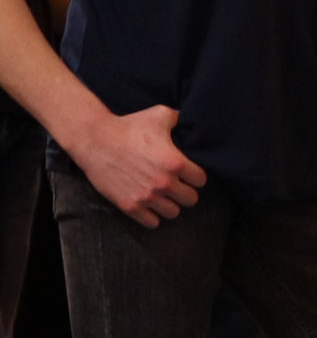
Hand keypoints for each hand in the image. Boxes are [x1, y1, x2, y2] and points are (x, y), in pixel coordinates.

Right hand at [73, 102, 201, 226]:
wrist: (95, 140)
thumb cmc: (129, 126)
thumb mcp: (160, 115)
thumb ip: (180, 119)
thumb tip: (191, 119)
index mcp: (175, 163)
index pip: (201, 181)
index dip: (196, 176)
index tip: (188, 173)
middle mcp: (164, 183)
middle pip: (190, 199)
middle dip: (186, 192)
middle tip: (178, 186)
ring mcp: (146, 196)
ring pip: (173, 213)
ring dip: (170, 205)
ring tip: (164, 197)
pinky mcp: (129, 205)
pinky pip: (152, 222)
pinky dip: (153, 217)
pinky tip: (150, 206)